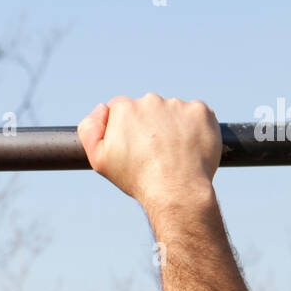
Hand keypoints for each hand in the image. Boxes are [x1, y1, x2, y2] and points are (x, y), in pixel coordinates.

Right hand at [77, 94, 220, 209]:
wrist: (176, 190)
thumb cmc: (136, 178)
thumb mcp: (99, 159)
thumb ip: (89, 130)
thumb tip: (101, 109)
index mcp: (124, 108)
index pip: (121, 109)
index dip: (126, 129)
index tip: (133, 148)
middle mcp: (151, 100)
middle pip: (148, 109)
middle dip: (150, 126)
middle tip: (154, 153)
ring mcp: (178, 104)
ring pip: (172, 113)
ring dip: (172, 127)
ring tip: (173, 154)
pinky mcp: (201, 111)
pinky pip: (195, 116)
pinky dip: (193, 128)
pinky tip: (189, 148)